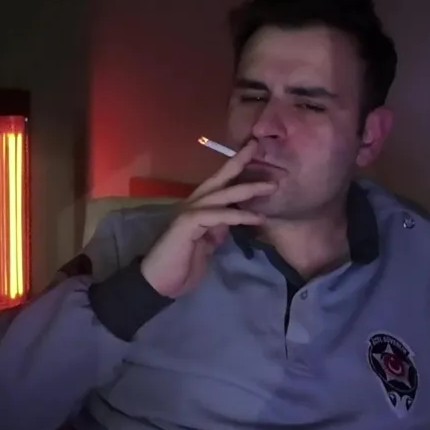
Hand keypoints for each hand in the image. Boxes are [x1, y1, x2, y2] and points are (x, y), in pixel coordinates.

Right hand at [139, 141, 273, 297]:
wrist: (159, 283)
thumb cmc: (182, 265)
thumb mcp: (207, 245)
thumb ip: (218, 229)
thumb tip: (232, 219)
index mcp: (197, 208)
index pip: (218, 184)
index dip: (234, 168)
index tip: (252, 152)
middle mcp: (192, 205)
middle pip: (218, 180)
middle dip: (239, 162)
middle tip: (258, 146)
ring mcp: (188, 213)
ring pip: (221, 195)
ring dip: (247, 189)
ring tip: (270, 186)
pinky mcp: (187, 224)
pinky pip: (217, 216)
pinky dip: (237, 216)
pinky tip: (256, 218)